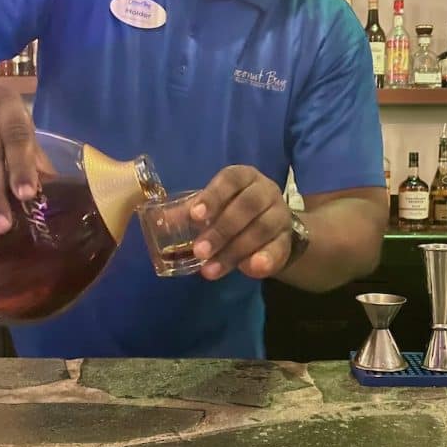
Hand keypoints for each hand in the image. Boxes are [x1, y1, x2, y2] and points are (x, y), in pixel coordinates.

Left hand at [190, 166, 292, 280]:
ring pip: (261, 229)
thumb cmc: (235, 210)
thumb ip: (192, 211)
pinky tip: (251, 269)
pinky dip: (266, 259)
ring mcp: (280, 214)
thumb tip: (158, 219)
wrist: (273, 228)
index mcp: (244, 177)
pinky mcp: (288, 239)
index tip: (195, 215)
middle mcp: (265, 191)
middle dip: (221, 230)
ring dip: (235, 250)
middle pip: (247, 206)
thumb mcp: (215, 206)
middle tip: (199, 251)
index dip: (213, 196)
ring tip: (210, 270)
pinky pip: (279, 248)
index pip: (230, 179)